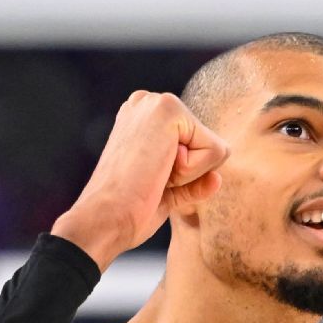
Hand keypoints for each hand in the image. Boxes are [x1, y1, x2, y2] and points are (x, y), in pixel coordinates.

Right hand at [51, 91, 229, 270]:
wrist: (105, 218)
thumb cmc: (127, 212)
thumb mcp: (166, 193)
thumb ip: (192, 183)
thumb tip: (217, 179)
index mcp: (142, 119)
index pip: (196, 147)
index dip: (181, 176)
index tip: (147, 181)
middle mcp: (148, 104)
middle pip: (208, 145)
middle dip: (188, 173)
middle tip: (150, 180)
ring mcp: (157, 103)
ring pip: (213, 148)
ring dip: (189, 173)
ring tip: (152, 175)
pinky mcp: (169, 110)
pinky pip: (215, 150)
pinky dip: (192, 171)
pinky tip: (158, 171)